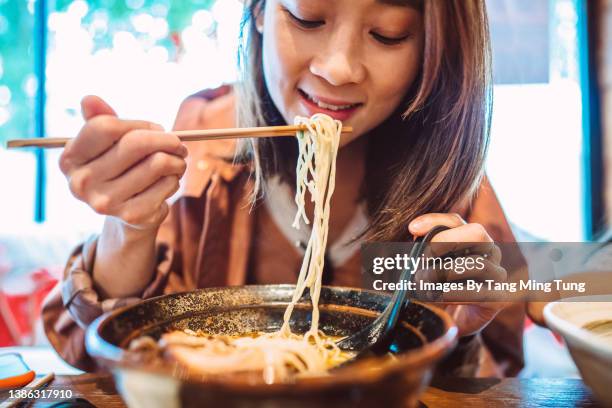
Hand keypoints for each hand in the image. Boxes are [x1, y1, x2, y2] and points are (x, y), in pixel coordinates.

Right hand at [59, 96, 187, 230]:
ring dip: (176, 160)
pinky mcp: (132, 215)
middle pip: (135, 143)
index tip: (156, 128)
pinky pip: (168, 184)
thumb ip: (99, 119)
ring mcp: (106, 202)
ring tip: (176, 163)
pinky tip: (167, 182)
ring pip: (158, 163)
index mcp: (70, 158)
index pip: (106, 126)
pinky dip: (175, 179)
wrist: (126, 212)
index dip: (139, 123)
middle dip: (166, 139)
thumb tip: (89, 99)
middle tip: (178, 143)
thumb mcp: (106, 143)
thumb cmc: (119, 168)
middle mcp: (82, 183)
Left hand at [409, 213, 510, 336]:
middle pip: (476, 233)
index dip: (434, 220)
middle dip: (447, 241)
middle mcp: (489, 252)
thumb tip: (411, 242)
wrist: (453, 320)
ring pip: (478, 263)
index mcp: (471, 239)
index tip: (412, 229)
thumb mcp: (426, 267)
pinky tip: (437, 295)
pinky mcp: (498, 298)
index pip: (456, 221)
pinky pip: (479, 292)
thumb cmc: (438, 288)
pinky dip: (454, 293)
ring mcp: (497, 274)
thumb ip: (421, 253)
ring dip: (445, 271)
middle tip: (423, 256)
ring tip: (422, 280)